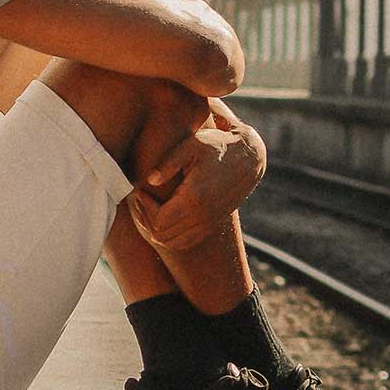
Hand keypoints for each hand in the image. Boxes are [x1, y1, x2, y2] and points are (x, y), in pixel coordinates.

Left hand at [127, 98, 265, 251]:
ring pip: (172, 243)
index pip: (158, 221)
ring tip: (151, 207)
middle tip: (142, 199)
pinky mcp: (213, 224)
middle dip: (146, 219)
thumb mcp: (192, 146)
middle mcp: (203, 216)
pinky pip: (185, 242)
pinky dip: (171, 236)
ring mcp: (209, 223)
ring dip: (156, 230)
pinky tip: (166, 215)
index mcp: (195, 198)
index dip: (144, 208)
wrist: (249, 157)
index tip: (140, 191)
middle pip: (162, 235)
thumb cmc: (217, 146)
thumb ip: (168, 163)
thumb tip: (149, 181)